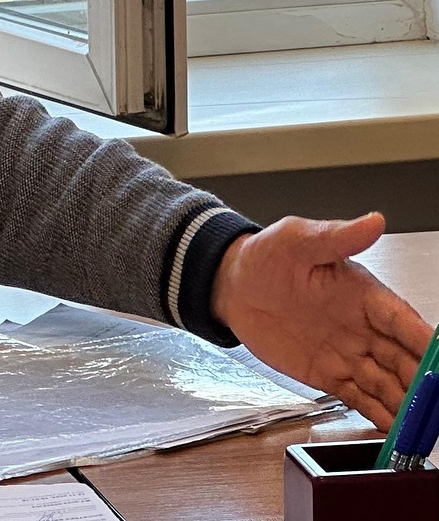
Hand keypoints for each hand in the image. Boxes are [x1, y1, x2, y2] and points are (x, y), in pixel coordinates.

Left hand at [211, 212, 432, 429]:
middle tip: (431, 404)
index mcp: (364, 294)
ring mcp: (347, 353)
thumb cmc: (266, 257)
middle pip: (403, 359)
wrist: (232, 285)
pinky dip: (378, 413)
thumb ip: (335, 236)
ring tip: (419, 425)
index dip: (424, 340)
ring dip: (404, 403)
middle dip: (421, 381)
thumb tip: (372, 221)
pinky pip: (359, 397)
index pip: (403, 320)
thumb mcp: (297, 239)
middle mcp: (363, 327)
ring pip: (387, 383)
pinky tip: (394, 430)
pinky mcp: (327, 374)